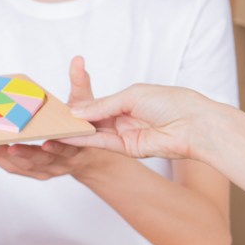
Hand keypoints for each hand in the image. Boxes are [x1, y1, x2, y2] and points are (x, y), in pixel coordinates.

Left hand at [0, 56, 102, 180]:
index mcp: (77, 146)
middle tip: (9, 146)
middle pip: (41, 161)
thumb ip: (80, 83)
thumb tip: (78, 60)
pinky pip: (14, 168)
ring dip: (5, 157)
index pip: (68, 149)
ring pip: (24, 167)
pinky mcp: (33, 172)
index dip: (58, 147)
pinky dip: (0, 159)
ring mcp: (46, 170)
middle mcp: (61, 162)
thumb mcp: (86, 103)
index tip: (47, 142)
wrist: (87, 155)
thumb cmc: (83, 124)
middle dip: (24, 154)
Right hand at [65, 84, 210, 159]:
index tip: (58, 107)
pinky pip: (101, 143)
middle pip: (92, 120)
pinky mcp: (127, 149)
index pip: (96, 104)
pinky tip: (68, 136)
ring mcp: (124, 134)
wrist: (194, 124)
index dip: (78, 106)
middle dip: (72, 120)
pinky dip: (85, 140)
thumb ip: (103, 105)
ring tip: (52, 130)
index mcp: (127, 100)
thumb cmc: (171, 102)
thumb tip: (78, 111)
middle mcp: (124, 118)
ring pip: (94, 133)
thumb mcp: (132, 96)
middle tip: (49, 120)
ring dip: (74, 132)